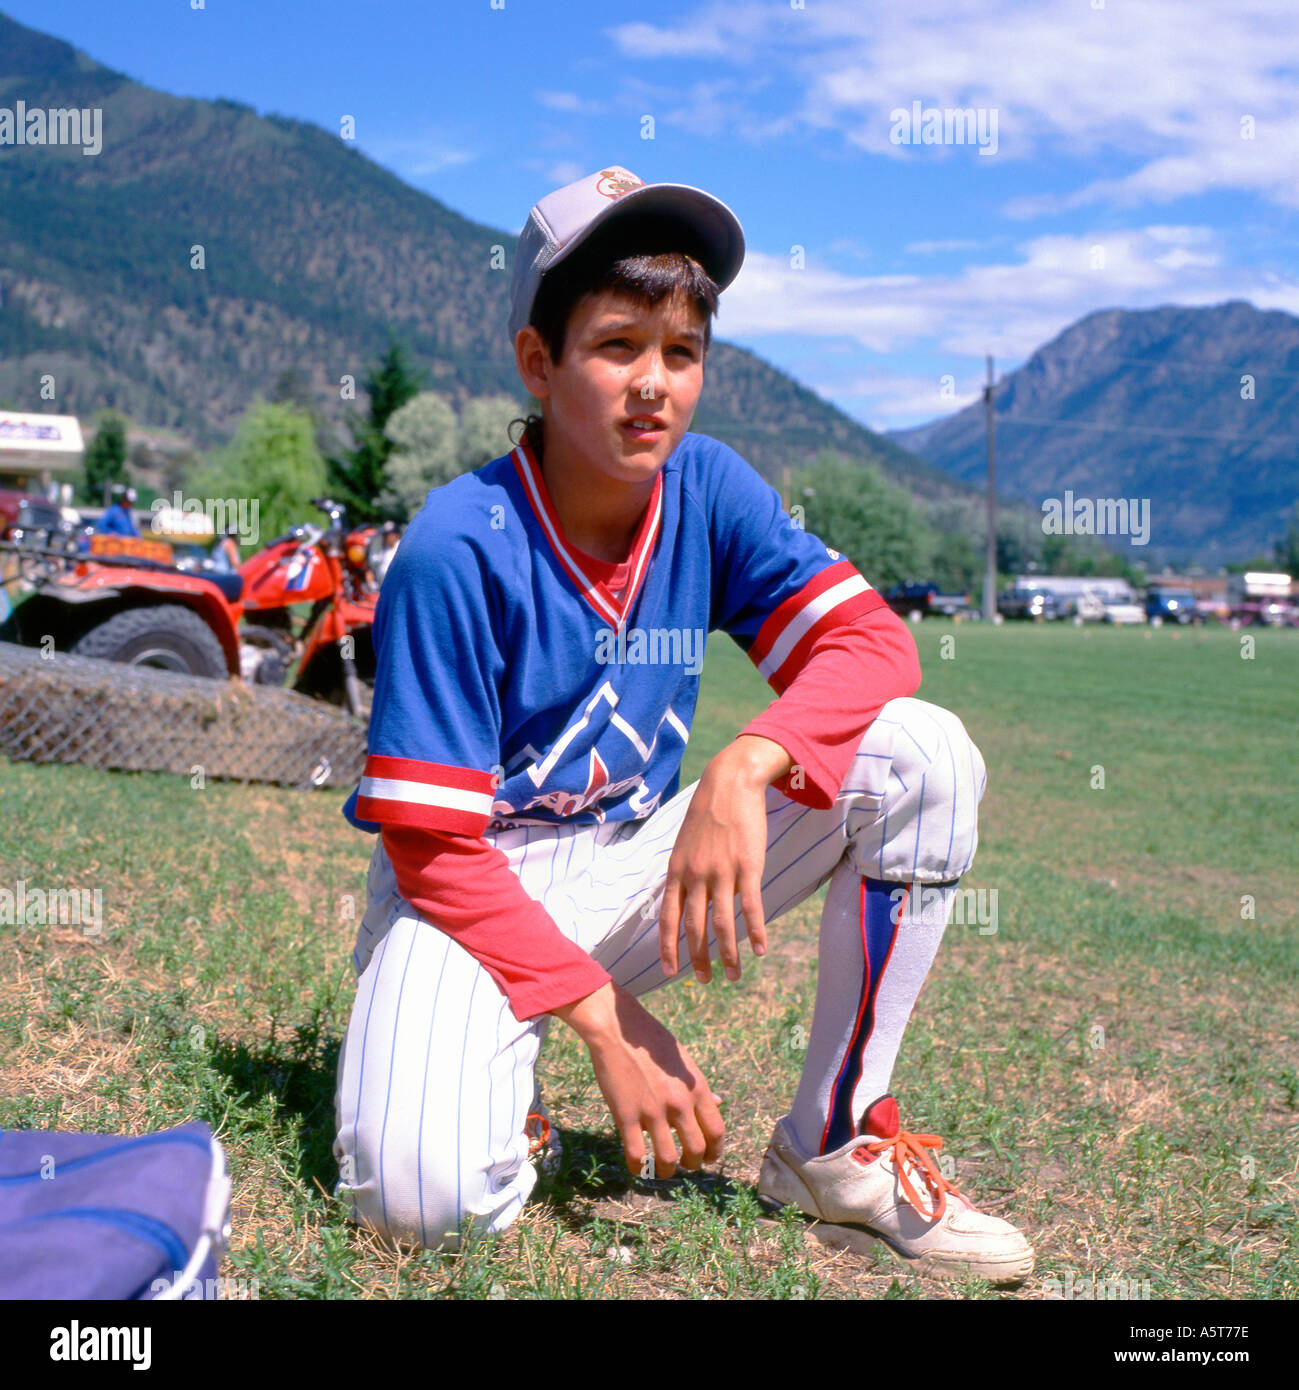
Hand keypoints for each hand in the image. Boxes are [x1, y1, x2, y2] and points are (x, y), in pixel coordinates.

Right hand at [553, 982, 723, 1176]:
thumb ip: (699, 1085)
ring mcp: (653, 1111)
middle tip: (685, 1163)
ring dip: (668, 1171)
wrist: (618, 1030)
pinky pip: (636, 1155)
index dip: (716, 1150)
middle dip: (693, 1163)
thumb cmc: (652, 1041)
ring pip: (668, 1159)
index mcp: (696, 1087)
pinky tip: (638, 1167)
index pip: (717, 1131)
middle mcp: (679, 1103)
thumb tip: (718, 1102)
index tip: (709, 1157)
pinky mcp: (627, 1116)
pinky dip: (639, 1168)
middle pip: (697, 1150)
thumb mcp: (684, 1060)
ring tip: (664, 1169)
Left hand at [658, 735, 791, 983]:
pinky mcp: (748, 867)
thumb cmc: (708, 813)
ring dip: (729, 955)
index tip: (670, 971)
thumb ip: (684, 873)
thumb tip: (685, 899)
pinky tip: (761, 949)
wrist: (730, 783)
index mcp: (677, 871)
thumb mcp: (684, 843)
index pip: (667, 918)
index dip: (668, 947)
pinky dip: (756, 932)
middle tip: (704, 981)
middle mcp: (696, 876)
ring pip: (723, 925)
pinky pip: (752, 908)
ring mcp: (722, 872)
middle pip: (694, 928)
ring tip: (735, 975)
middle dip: (698, 959)